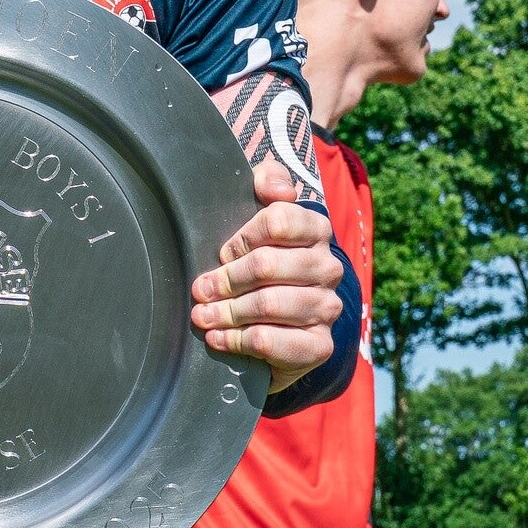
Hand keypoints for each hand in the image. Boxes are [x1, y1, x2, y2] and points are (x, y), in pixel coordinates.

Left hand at [190, 158, 342, 392]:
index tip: (221, 252)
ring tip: (202, 315)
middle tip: (199, 289)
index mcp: (316, 228)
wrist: (278, 320)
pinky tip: (218, 339)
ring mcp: (327, 307)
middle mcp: (328, 267)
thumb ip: (266, 181)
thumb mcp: (255, 211)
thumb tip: (279, 189)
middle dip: (225, 279)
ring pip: (268, 304)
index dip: (242, 238)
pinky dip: (239, 340)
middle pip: (267, 265)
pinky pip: (274, 341)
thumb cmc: (258, 256)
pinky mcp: (320, 346)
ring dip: (227, 311)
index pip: (278, 221)